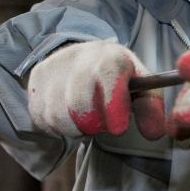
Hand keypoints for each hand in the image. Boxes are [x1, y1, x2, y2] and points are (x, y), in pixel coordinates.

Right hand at [28, 41, 165, 139]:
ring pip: (58, 116)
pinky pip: (43, 119)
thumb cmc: (117, 76)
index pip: (107, 77)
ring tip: (87, 118)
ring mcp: (52, 71)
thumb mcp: (140, 84)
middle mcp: (77, 59)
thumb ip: (150, 108)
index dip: (113, 106)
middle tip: (102, 124)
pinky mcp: (35, 85)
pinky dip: (59, 127)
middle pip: (78, 104)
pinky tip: (70, 116)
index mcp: (108, 56)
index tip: (119, 129)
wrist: (83, 57)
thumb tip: (154, 133)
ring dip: (76, 128)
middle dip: (93, 124)